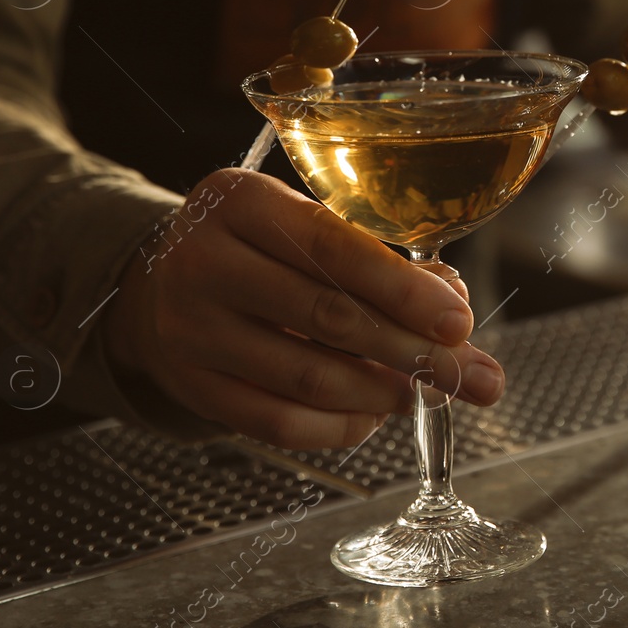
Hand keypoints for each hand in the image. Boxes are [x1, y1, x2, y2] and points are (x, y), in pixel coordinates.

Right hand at [101, 169, 503, 449]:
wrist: (162, 285)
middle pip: (326, 316)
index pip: (332, 246)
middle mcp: (203, 261)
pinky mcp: (191, 386)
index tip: (460, 321)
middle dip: (410, 350)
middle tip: (465, 375)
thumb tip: (455, 306)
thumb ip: (379, 260)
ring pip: (306, 378)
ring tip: (423, 392)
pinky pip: (276, 422)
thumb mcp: (306, 226)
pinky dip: (338, 426)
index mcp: (240, 201)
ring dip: (381, 392)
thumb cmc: (262, 249)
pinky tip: (373, 415)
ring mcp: (189, 329)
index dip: (403, 289)